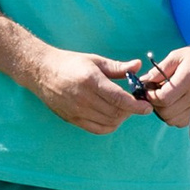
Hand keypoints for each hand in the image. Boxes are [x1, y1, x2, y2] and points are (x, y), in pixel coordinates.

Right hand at [27, 48, 152, 134]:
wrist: (42, 72)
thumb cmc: (70, 63)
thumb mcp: (95, 61)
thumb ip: (118, 67)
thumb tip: (137, 65)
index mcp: (91, 81)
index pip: (120, 99)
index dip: (136, 106)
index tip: (147, 107)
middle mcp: (84, 98)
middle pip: (116, 113)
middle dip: (131, 111)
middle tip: (137, 104)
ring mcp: (77, 111)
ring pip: (109, 123)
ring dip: (122, 118)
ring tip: (125, 109)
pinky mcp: (72, 119)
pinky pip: (97, 129)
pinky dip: (110, 126)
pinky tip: (113, 117)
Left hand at [140, 36, 189, 126]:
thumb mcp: (177, 56)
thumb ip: (159, 70)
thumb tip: (143, 81)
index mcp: (188, 78)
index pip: (163, 98)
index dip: (151, 96)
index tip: (148, 89)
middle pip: (167, 112)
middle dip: (155, 104)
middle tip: (154, 93)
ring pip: (173, 120)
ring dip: (163, 112)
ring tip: (164, 98)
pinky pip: (181, 122)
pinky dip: (173, 116)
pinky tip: (174, 103)